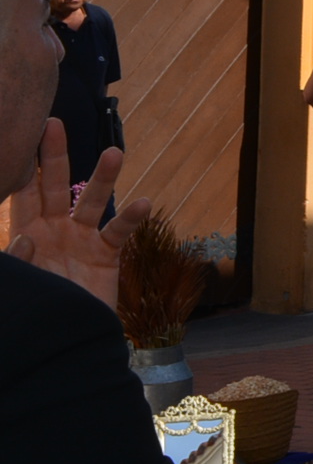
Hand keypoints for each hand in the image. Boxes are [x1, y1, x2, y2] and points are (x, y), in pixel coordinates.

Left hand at [4, 119, 145, 307]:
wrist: (66, 340)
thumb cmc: (35, 310)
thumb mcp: (18, 285)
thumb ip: (19, 261)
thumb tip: (27, 237)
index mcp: (25, 231)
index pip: (21, 191)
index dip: (22, 165)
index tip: (23, 134)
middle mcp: (52, 228)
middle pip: (53, 184)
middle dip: (53, 154)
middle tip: (52, 123)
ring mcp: (81, 239)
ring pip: (91, 200)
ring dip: (102, 177)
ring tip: (114, 153)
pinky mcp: (106, 254)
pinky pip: (119, 231)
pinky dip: (131, 218)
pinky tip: (142, 203)